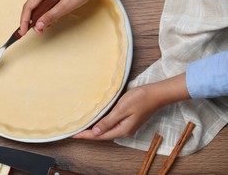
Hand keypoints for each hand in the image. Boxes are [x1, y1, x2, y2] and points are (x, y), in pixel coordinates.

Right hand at [19, 0, 123, 35]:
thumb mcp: (67, 5)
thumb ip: (51, 16)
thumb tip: (38, 25)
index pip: (28, 6)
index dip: (24, 20)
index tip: (23, 32)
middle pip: (32, 5)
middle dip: (33, 20)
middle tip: (38, 32)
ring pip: (40, 4)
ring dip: (40, 16)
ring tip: (45, 27)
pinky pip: (46, 1)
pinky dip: (47, 11)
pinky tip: (52, 19)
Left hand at [73, 74, 189, 139]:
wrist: (156, 94)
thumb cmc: (140, 99)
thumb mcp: (121, 109)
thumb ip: (108, 121)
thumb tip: (95, 132)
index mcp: (122, 129)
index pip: (99, 135)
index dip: (85, 135)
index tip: (73, 135)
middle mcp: (124, 131)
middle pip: (102, 135)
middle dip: (88, 134)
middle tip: (74, 132)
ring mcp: (127, 126)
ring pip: (107, 130)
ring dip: (94, 130)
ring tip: (82, 128)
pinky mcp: (128, 120)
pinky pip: (112, 125)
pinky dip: (102, 125)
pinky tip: (97, 121)